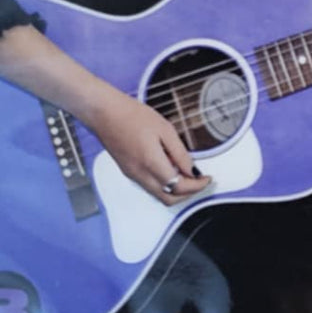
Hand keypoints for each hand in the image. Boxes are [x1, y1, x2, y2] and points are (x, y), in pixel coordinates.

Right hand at [89, 90, 211, 205]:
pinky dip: (164, 184)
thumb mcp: (164, 129)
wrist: (104, 113)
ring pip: (159, 195)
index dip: (197, 186)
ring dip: (176, 190)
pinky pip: (150, 186)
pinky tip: (170, 168)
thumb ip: (180, 153)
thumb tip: (192, 170)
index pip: (179, 187)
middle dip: (188, 194)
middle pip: (169, 199)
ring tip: (188, 173)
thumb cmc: (132, 115)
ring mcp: (132, 175)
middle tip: (200, 181)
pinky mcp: (128, 172)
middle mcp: (140, 175)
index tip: (207, 179)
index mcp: (151, 163)